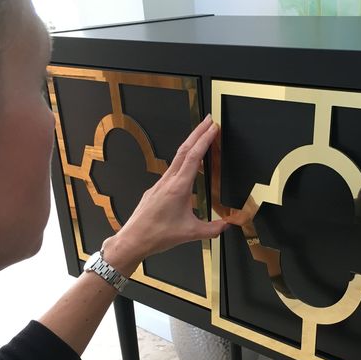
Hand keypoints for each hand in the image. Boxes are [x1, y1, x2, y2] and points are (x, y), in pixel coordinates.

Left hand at [102, 115, 227, 273]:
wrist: (133, 239)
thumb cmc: (158, 235)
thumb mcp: (191, 234)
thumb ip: (213, 229)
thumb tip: (227, 225)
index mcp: (178, 187)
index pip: (194, 157)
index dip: (205, 140)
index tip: (213, 127)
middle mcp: (168, 181)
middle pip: (184, 150)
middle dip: (197, 132)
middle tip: (208, 120)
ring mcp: (160, 184)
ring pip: (176, 158)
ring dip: (190, 145)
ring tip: (200, 137)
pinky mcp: (155, 190)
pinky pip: (171, 170)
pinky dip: (182, 160)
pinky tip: (187, 165)